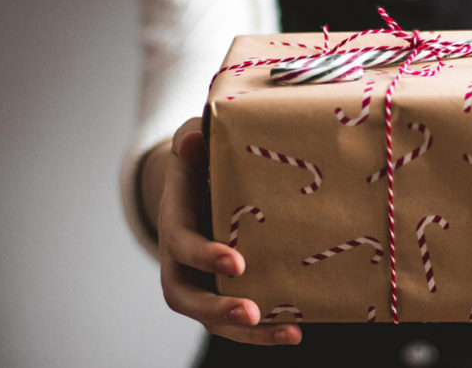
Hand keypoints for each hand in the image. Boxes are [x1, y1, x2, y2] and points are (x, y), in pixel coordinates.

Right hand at [157, 117, 301, 344]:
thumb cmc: (199, 163)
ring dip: (248, 333)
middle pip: (187, 297)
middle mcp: (180, 263)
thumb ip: (192, 142)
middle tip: (251, 312)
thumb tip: (194, 138)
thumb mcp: (193, 146)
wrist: (196, 186)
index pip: (182, 246)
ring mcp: (200, 283)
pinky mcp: (222, 293)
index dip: (205, 255)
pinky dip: (264, 332)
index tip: (237, 261)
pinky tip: (296, 331)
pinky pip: (237, 321)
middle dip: (218, 308)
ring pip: (213, 319)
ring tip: (289, 333)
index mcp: (175, 224)